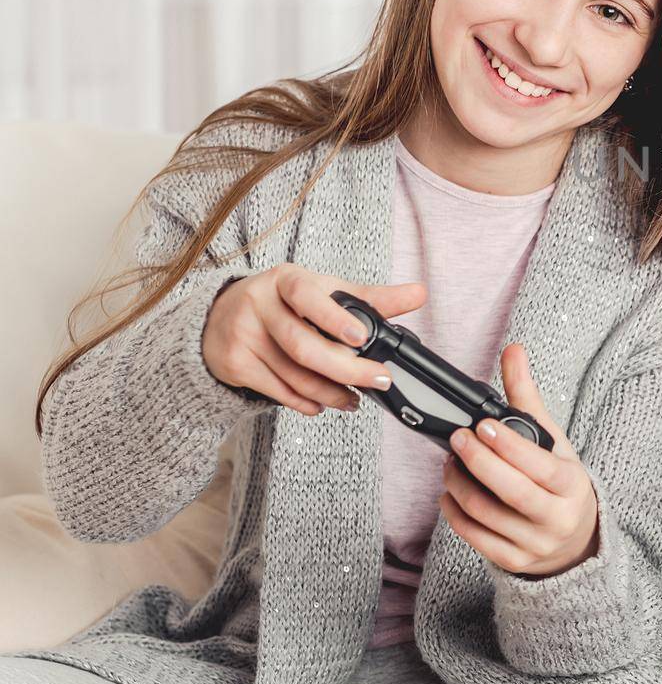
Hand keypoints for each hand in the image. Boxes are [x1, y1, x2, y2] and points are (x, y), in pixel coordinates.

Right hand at [201, 262, 424, 414]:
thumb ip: (370, 297)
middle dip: (346, 369)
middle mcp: (259, 304)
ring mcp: (243, 336)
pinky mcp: (235, 364)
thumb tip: (419, 293)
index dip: (333, 317)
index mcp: (285, 279)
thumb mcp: (322, 290)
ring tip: (355, 398)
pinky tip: (325, 404)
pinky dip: (306, 401)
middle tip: (379, 379)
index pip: (307, 295)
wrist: (220, 315)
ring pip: (293, 374)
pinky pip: (277, 391)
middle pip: (303, 346)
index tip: (362, 336)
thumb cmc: (284, 301)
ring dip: (331, 392)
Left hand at [440, 343, 599, 577]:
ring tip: (450, 463)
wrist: (574, 539)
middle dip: (479, 463)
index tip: (483, 426)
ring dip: (460, 486)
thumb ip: (527, 397)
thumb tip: (513, 350)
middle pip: (511, 493)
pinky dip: (455, 513)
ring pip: (487, 515)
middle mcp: (556, 518)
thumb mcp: (553, 441)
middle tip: (457, 439)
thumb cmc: (559, 481)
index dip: (509, 447)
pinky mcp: (511, 561)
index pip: (538, 467)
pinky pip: (475, 538)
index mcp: (572, 484)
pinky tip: (449, 493)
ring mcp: (534, 544)